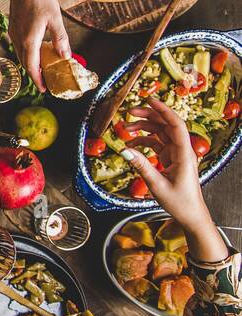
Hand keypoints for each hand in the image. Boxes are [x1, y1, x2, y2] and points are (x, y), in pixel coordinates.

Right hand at [7, 0, 72, 90]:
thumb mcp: (55, 18)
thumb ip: (60, 39)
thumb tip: (66, 56)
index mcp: (29, 39)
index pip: (32, 66)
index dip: (38, 79)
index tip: (45, 89)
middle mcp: (18, 39)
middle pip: (26, 63)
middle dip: (35, 74)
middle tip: (47, 81)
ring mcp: (14, 33)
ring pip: (21, 55)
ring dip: (31, 64)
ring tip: (43, 68)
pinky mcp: (13, 27)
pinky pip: (19, 46)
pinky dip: (28, 53)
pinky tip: (37, 50)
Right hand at [121, 97, 227, 260]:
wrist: (190, 214)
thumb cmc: (179, 201)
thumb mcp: (157, 184)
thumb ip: (141, 165)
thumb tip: (124, 149)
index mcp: (184, 154)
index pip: (175, 125)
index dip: (163, 111)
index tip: (149, 101)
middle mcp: (182, 150)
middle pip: (166, 125)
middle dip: (148, 116)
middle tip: (129, 112)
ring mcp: (176, 154)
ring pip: (160, 133)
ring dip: (143, 129)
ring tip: (125, 129)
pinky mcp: (171, 159)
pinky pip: (157, 144)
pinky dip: (144, 142)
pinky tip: (131, 145)